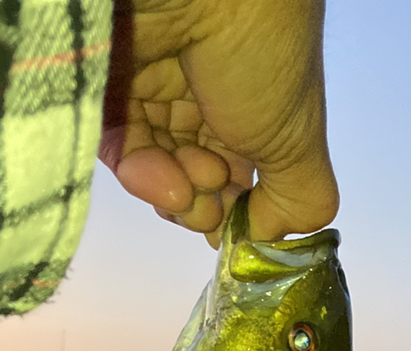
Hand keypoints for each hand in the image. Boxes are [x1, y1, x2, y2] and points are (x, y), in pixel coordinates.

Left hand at [98, 0, 338, 244]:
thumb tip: (267, 240)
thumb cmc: (265, 51)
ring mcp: (157, 86)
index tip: (237, 222)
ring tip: (185, 189)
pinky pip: (119, 146)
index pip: (236, 175)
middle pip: (192, 176)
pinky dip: (138, 175)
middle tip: (209, 198)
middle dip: (201, 203)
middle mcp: (206, 93)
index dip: (234, 208)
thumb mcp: (298, 142)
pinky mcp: (112, 83)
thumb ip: (297, 200)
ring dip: (171, 194)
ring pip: (155, 167)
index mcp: (256, 101)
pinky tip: (160, 182)